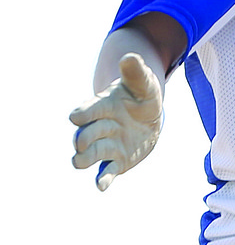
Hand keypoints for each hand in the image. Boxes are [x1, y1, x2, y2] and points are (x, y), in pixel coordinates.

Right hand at [70, 54, 163, 190]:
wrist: (148, 116)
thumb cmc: (142, 96)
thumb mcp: (143, 83)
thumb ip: (135, 72)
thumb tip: (130, 57)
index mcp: (104, 106)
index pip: (90, 110)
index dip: (84, 113)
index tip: (76, 117)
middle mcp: (102, 126)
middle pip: (88, 133)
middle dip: (84, 138)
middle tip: (79, 144)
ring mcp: (108, 144)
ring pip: (93, 153)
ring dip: (85, 158)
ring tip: (77, 162)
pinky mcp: (117, 161)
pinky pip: (108, 171)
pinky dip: (103, 178)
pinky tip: (100, 186)